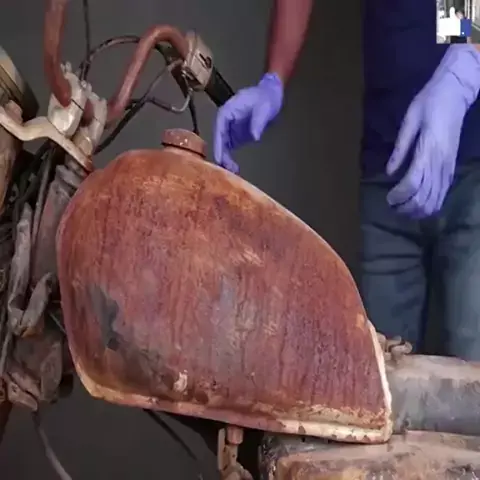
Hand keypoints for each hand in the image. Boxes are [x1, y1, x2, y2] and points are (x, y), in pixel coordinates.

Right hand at [214, 73, 283, 172]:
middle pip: (220, 139)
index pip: (220, 127)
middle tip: (226, 168)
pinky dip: (230, 159)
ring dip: (225, 159)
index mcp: (229, 110)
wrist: (271, 96)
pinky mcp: (236, 136)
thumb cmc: (266, 98)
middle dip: (221, 154)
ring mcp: (230, 129)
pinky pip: (229, 149)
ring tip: (231, 170)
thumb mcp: (264, 108)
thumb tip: (255, 136)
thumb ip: (258, 122)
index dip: (218, 142)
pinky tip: (234, 168)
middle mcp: (226, 121)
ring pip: (223, 146)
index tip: (219, 156)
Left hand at [386, 45, 479, 217]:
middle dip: (407, 207)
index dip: (400, 196)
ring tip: (403, 209)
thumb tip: (389, 172)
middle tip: (392, 207)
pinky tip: (419, 207)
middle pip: (425, 197)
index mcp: (428, 150)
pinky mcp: (452, 167)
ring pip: (436, 199)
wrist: (455, 93)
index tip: (388, 198)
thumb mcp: (409, 121)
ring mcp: (448, 166)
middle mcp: (440, 162)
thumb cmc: (428, 104)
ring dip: (418, 209)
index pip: (413, 183)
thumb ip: (400, 148)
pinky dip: (431, 204)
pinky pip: (444, 192)